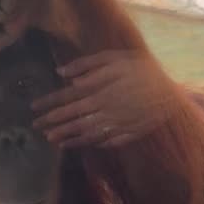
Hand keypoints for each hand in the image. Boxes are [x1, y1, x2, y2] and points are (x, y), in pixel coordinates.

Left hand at [31, 50, 178, 148]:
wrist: (170, 93)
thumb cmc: (141, 71)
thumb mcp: (115, 59)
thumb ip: (87, 65)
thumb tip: (61, 73)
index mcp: (99, 90)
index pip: (67, 97)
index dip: (49, 103)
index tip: (34, 108)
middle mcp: (103, 110)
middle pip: (72, 117)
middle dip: (52, 122)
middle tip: (35, 126)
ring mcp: (114, 124)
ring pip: (84, 132)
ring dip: (66, 136)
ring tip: (51, 140)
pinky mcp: (124, 134)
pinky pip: (100, 141)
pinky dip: (86, 143)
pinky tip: (76, 144)